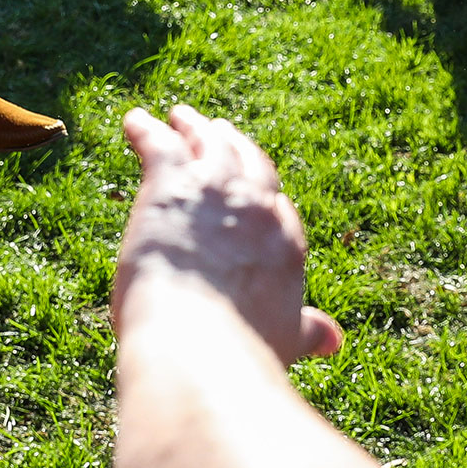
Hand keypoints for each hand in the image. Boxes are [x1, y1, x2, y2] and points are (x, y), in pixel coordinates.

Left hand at [115, 106, 342, 363]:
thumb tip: (333, 341)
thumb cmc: (240, 351)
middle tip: (219, 131)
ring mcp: (216, 188)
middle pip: (247, 162)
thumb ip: (307, 331)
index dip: (261, 195)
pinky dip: (145, 129)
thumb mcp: (284, 338)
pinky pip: (157, 142)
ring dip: (194, 127)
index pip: (275, 206)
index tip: (251, 189)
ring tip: (180, 117)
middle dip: (233, 146)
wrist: (200, 341)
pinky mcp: (171, 181)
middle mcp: (257, 207)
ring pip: (207, 143)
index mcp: (286, 243)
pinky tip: (133, 123)